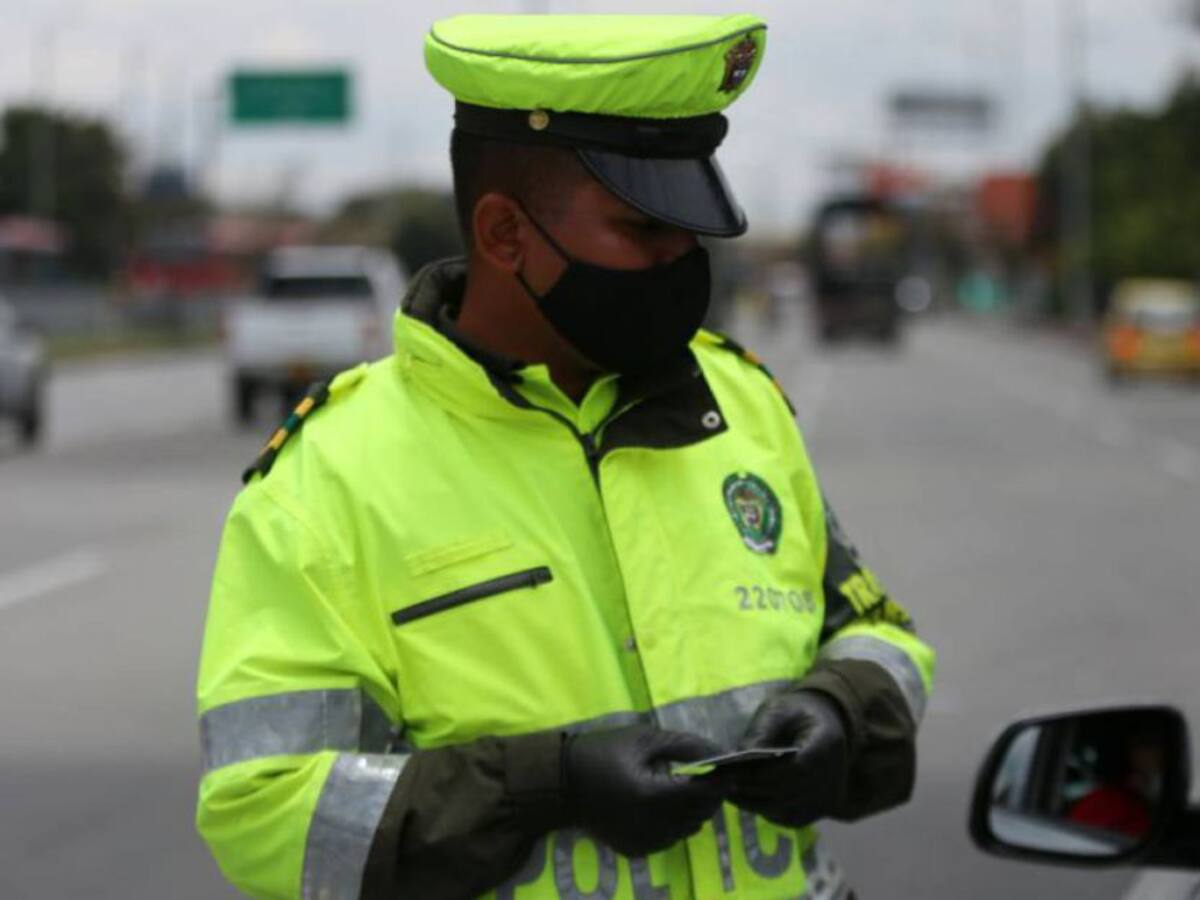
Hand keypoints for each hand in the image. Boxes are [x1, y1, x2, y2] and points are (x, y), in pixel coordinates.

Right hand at [563, 725, 724, 856]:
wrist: (561, 783)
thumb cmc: (602, 752)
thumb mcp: (643, 739)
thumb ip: (685, 745)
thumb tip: (719, 751)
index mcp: (653, 795)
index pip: (705, 793)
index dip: (721, 781)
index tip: (728, 768)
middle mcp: (652, 826)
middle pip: (701, 814)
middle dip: (711, 795)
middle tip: (709, 776)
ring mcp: (644, 842)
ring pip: (689, 829)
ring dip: (694, 810)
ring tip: (684, 787)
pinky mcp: (636, 850)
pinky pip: (670, 839)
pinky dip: (676, 823)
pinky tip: (663, 804)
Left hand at [728, 689, 849, 828]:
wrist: (824, 724)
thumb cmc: (797, 713)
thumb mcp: (778, 710)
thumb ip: (761, 731)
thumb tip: (738, 757)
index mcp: (828, 744)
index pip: (797, 768)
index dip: (765, 774)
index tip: (734, 772)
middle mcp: (834, 776)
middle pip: (789, 792)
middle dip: (752, 789)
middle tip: (721, 784)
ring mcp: (829, 797)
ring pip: (787, 809)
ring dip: (755, 804)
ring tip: (727, 792)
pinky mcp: (821, 810)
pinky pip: (791, 818)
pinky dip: (766, 811)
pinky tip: (745, 801)